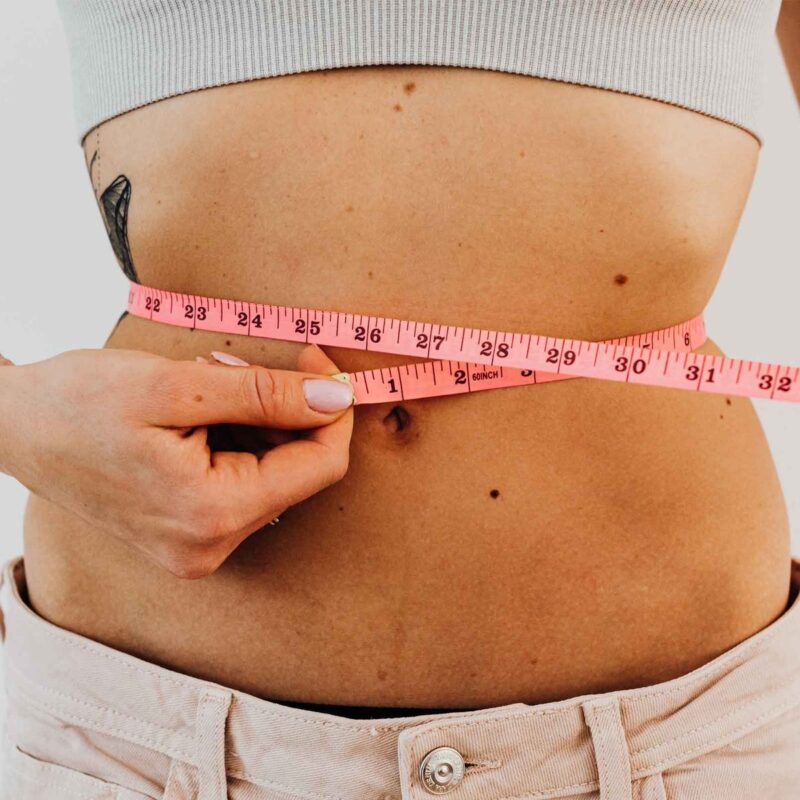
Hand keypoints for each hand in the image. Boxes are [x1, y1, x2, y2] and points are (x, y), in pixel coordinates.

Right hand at [0, 344, 353, 577]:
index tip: (319, 358)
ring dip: (259, 420)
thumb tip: (338, 397)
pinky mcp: (189, 534)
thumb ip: (266, 393)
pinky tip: (202, 413)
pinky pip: (244, 482)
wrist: (12, 428)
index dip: (333, 409)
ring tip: (208, 386)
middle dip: (287, 409)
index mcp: (210, 514)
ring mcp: (198, 545)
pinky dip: (239, 439)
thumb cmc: (77, 402)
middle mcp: (210, 546)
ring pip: (273, 473)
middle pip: (298, 472)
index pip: (319, 467)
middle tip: (242, 364)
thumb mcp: (177, 384)